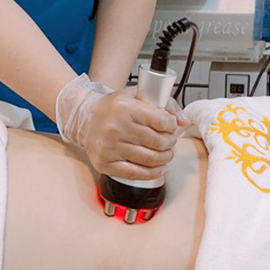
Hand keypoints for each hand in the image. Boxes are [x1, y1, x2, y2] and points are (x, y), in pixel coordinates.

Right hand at [56, 74, 189, 179]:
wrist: (86, 118)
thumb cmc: (114, 108)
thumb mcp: (138, 95)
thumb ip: (165, 103)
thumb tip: (184, 121)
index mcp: (125, 107)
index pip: (162, 122)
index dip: (172, 126)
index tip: (172, 127)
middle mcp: (115, 128)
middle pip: (158, 143)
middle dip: (171, 144)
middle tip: (170, 141)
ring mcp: (109, 148)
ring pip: (150, 160)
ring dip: (165, 159)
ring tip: (166, 154)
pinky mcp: (105, 163)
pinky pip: (136, 174)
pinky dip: (153, 173)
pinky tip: (160, 168)